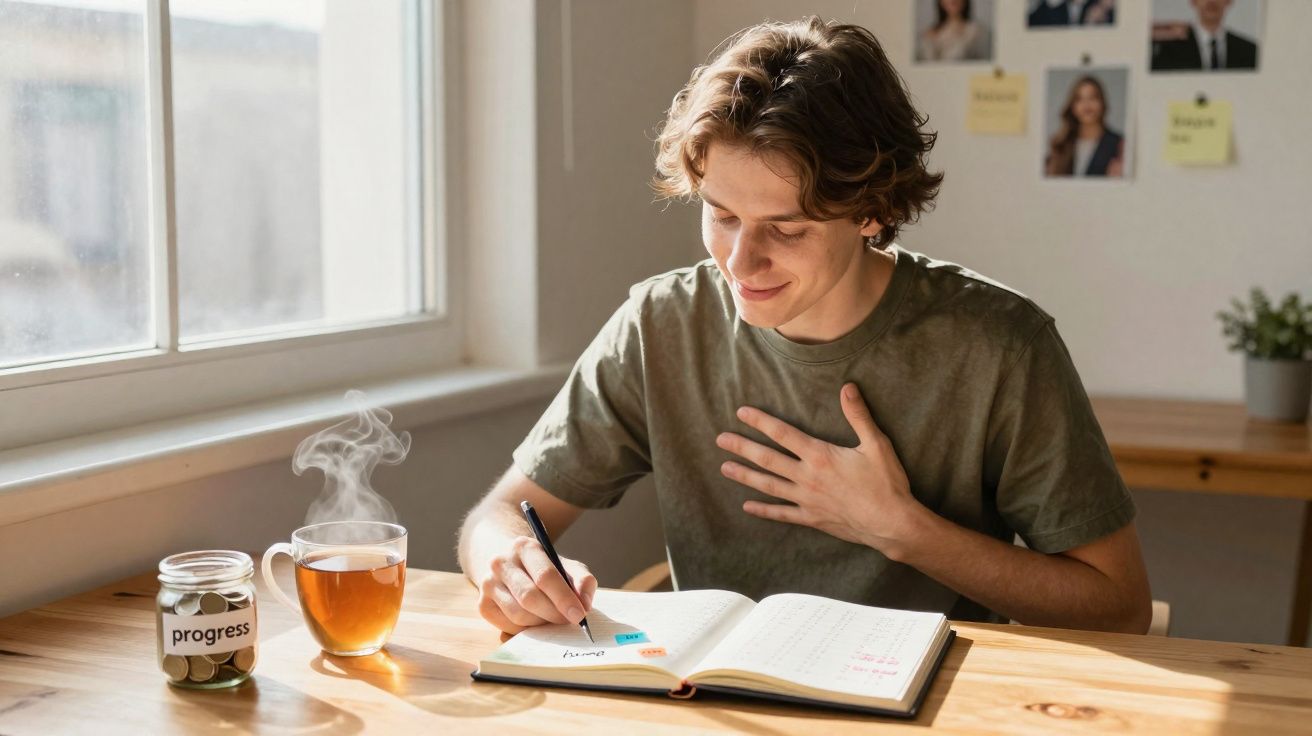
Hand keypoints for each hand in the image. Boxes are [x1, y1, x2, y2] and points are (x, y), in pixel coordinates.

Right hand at [475, 535, 596, 634]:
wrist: (508, 564)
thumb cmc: (543, 567)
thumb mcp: (565, 565)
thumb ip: (582, 580)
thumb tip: (585, 603)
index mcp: (524, 547)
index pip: (545, 575)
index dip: (564, 598)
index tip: (579, 614)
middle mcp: (501, 563)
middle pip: (529, 597)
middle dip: (553, 613)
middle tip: (569, 621)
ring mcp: (488, 584)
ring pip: (518, 615)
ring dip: (540, 623)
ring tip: (552, 619)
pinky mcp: (482, 604)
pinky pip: (507, 626)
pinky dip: (526, 630)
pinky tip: (535, 622)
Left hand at [716, 383, 925, 557]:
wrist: (892, 523)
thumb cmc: (886, 483)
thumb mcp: (876, 444)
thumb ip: (858, 415)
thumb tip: (847, 387)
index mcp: (820, 456)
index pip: (783, 434)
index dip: (761, 421)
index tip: (741, 413)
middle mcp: (807, 477)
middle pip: (767, 459)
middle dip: (742, 447)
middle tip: (720, 440)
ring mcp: (807, 500)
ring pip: (769, 486)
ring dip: (745, 476)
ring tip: (724, 468)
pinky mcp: (812, 518)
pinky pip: (782, 514)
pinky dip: (764, 510)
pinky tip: (747, 507)